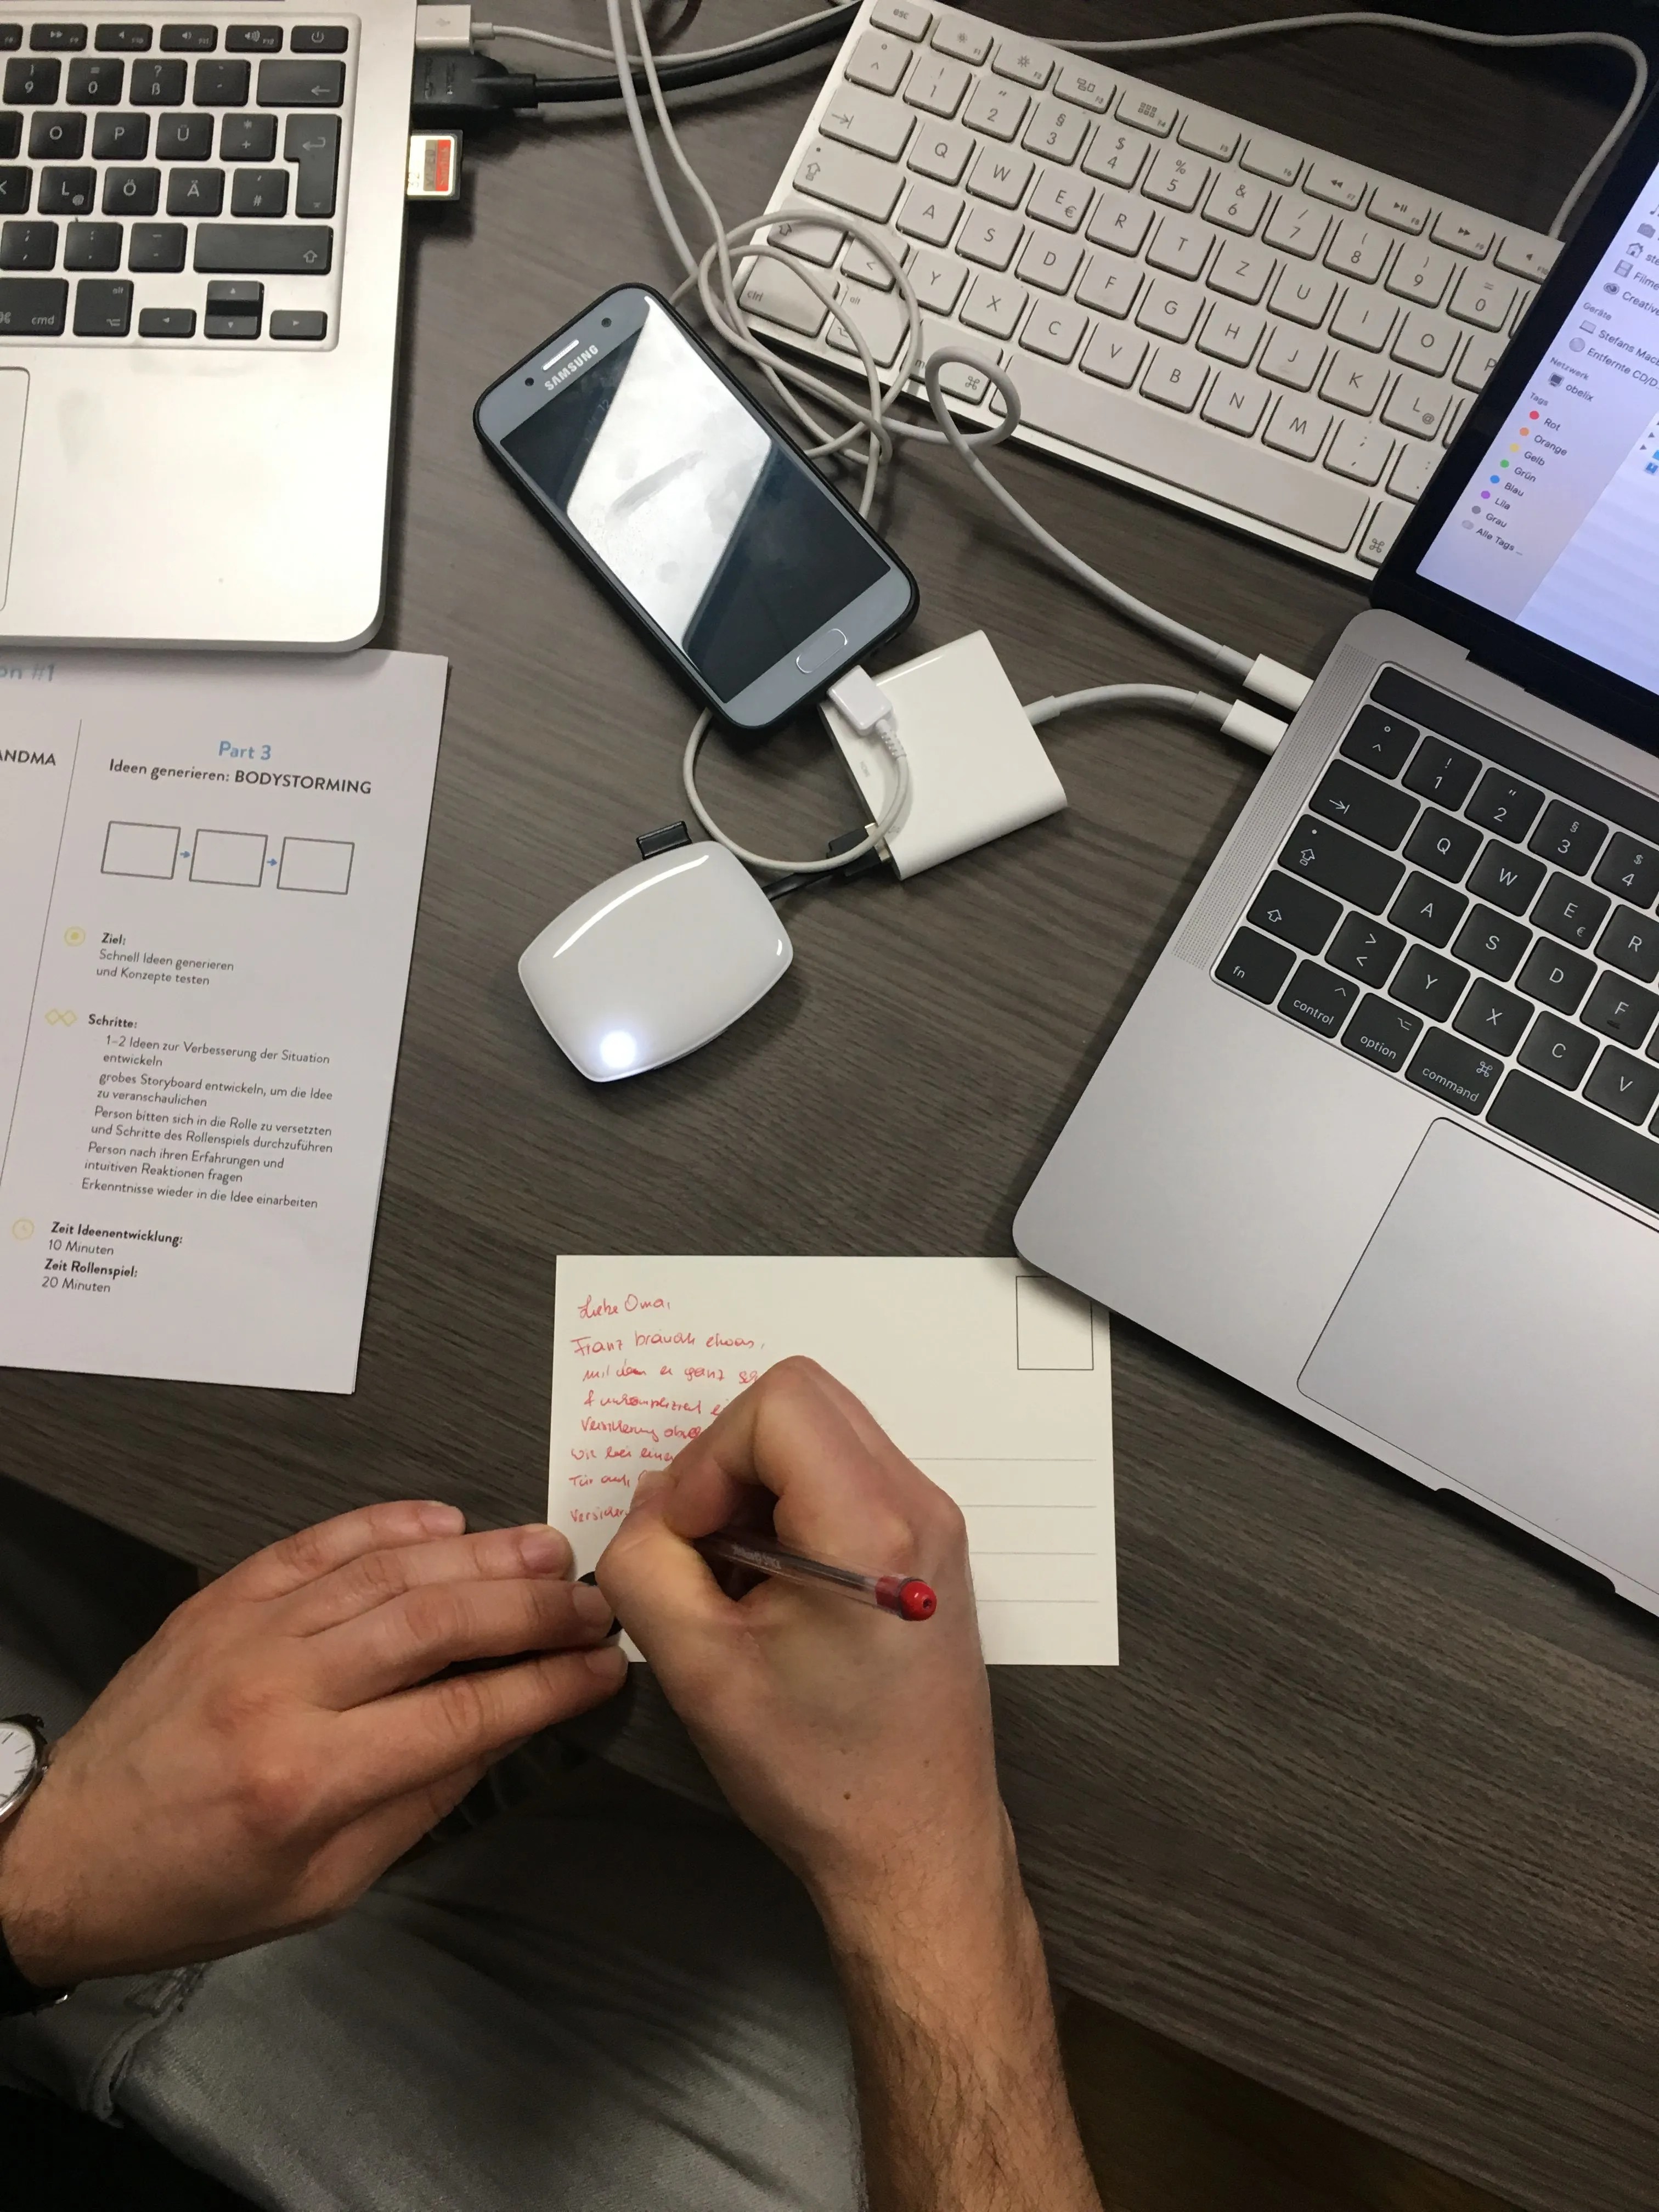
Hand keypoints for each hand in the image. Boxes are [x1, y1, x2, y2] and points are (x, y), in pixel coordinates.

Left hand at [0, 1500, 624, 1985]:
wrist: (63, 1856)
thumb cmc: (190, 1890)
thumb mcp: (323, 1886)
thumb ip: (421, 1799)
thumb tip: (509, 1723)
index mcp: (306, 1780)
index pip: (463, 1713)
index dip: (547, 1685)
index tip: (603, 1667)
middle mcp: (280, 1690)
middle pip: (437, 1624)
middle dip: (532, 1609)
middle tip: (593, 1602)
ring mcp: (248, 1631)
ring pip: (389, 1570)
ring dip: (481, 1555)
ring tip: (548, 1551)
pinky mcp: (223, 1596)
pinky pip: (322, 1541)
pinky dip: (392, 1523)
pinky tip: (449, 1522)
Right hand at [601, 1364, 1101, 2211]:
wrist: (914, 1848)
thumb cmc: (818, 1772)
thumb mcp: (697, 1667)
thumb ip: (646, 1562)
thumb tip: (648, 1506)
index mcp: (873, 1522)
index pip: (778, 1399)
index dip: (708, 1458)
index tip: (689, 1539)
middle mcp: (919, 1504)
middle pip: (803, 1401)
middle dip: (727, 1464)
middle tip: (701, 1552)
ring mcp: (932, 1525)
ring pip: (822, 1436)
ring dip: (756, 1490)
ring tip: (732, 1581)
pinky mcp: (926, 1551)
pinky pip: (845, 1479)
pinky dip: (790, 1511)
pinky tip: (769, 1593)